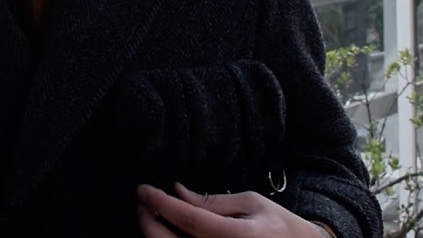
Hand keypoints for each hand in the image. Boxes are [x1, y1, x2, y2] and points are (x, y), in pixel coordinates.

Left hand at [136, 183, 325, 237]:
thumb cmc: (279, 226)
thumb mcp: (251, 203)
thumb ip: (212, 201)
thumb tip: (177, 191)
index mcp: (237, 237)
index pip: (187, 219)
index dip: (160, 203)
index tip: (143, 189)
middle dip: (148, 221)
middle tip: (143, 203)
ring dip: (154, 236)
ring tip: (152, 217)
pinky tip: (167, 234)